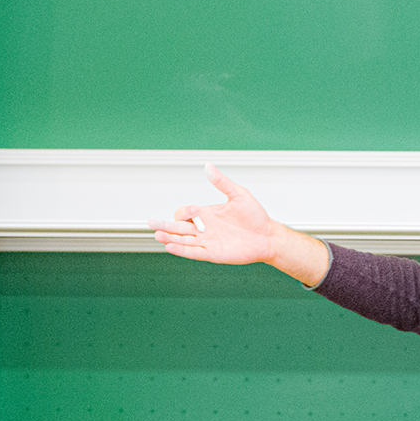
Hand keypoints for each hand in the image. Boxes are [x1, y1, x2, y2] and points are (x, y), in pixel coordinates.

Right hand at [148, 164, 277, 263]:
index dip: (186, 212)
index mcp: (208, 214)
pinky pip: (194, 252)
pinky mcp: (214, 253)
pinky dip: (182, 250)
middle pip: (178, 228)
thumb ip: (222, 182)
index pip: (186, 213)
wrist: (268, 236)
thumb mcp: (239, 195)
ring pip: (183, 240)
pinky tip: (170, 247)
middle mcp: (205, 228)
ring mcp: (208, 242)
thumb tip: (209, 166)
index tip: (194, 210)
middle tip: (151, 223)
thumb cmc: (256, 217)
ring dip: (170, 238)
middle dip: (164, 226)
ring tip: (157, 235)